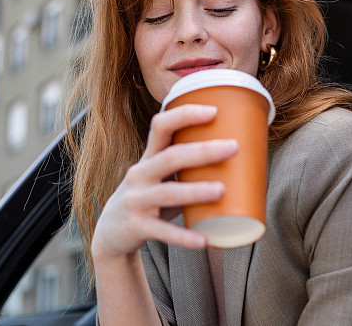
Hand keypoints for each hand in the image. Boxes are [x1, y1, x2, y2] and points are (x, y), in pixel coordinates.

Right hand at [91, 104, 237, 262]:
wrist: (111, 232)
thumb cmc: (149, 199)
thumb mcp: (160, 179)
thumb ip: (188, 170)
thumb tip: (240, 163)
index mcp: (148, 158)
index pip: (161, 126)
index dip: (185, 115)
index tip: (213, 110)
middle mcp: (139, 174)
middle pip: (170, 157)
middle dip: (202, 151)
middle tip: (233, 147)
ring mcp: (136, 200)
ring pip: (167, 193)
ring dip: (195, 191)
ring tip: (222, 190)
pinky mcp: (136, 226)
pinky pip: (162, 231)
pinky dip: (184, 236)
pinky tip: (204, 240)